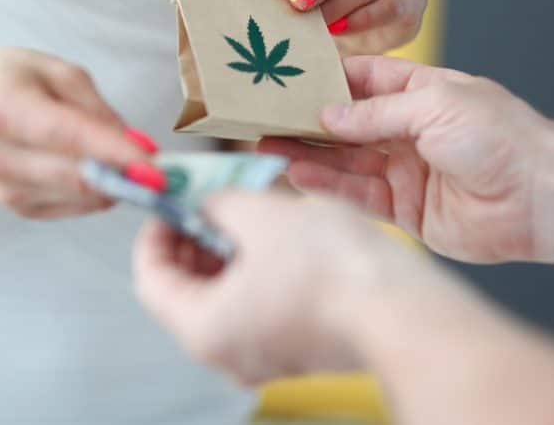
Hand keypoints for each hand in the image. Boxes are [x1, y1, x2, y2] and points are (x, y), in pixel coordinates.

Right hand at [0, 48, 162, 219]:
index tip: (156, 165)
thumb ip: (96, 108)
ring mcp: (2, 185)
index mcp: (4, 107)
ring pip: (78, 196)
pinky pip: (71, 206)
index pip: (69, 136)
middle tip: (163, 170)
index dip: (117, 153)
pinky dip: (93, 191)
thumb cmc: (6, 81)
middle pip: (75, 175)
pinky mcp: (14, 206)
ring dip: (113, 183)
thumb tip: (137, 145)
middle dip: (126, 175)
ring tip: (127, 161)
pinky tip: (94, 170)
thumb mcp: (53, 72)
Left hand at [133, 192, 427, 384]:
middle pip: (186, 290)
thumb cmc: (332, 270)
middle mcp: (227, 353)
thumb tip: (204, 198)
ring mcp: (264, 356)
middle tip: (208, 199)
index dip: (154, 232)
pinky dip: (257, 270)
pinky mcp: (297, 349)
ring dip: (227, 251)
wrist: (404, 311)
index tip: (168, 203)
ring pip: (225, 297)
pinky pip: (259, 307)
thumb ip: (218, 202)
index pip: (150, 279)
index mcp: (203, 328)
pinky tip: (278, 236)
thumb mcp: (261, 214)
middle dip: (193, 238)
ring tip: (248, 210)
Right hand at [259, 56, 553, 263]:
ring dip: (306, 154)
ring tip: (265, 145)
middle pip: (347, 124)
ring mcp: (406, 171)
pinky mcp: (406, 210)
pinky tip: (296, 174)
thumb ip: (376, 112)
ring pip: (345, 160)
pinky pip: (358, 194)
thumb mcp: (434, 105)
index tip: (285, 75)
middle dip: (306, 120)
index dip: (325, 78)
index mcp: (423, 93)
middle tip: (262, 116)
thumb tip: (326, 115)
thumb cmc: (501, 136)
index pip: (363, 80)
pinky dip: (327, 185)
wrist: (544, 197)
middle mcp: (410, 131)